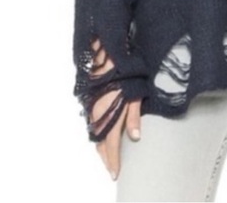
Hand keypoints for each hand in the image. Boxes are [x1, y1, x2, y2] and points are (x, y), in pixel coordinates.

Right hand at [89, 39, 142, 179]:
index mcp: (108, 114)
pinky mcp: (91, 99)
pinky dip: (97, 133)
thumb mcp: (133, 93)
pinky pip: (93, 123)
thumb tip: (135, 137)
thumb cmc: (124, 72)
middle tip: (112, 168)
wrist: (105, 52)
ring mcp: (92, 107)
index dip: (113, 160)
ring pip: (95, 133)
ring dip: (101, 146)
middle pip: (99, 142)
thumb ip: (133, 116)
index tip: (115, 173)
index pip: (110, 145)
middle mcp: (97, 114)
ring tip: (108, 155)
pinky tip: (102, 133)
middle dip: (106, 157)